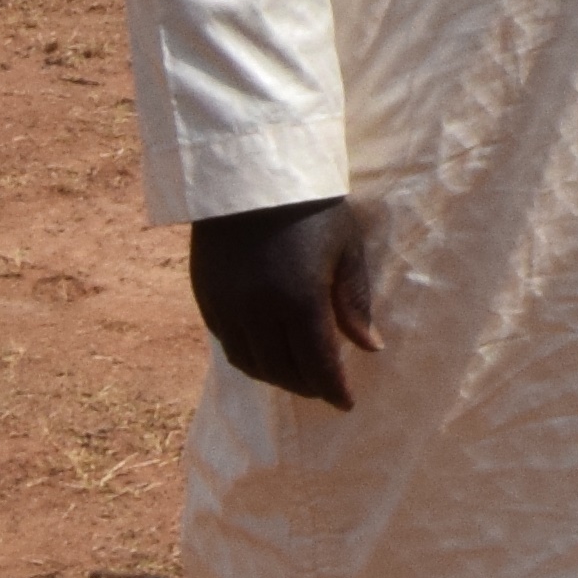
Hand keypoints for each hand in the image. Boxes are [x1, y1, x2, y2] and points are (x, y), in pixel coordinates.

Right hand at [190, 198, 381, 408]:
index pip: (319, 365)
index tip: (347, 404)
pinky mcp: (206, 298)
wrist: (249, 173)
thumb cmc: (310, 207)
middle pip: (284, 371)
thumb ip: (355, 301)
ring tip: (297, 375)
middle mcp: (259, 311)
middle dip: (308, 386)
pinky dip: (250, 358)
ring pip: (251, 364)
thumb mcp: (345, 247)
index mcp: (299, 300)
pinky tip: (266, 353)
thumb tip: (371, 347)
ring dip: (277, 377)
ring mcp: (227, 306)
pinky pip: (228, 344)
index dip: (334, 390)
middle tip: (325, 388)